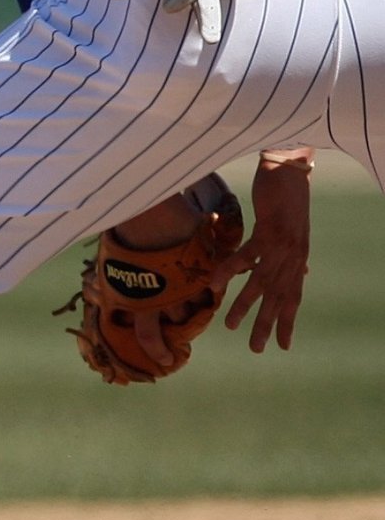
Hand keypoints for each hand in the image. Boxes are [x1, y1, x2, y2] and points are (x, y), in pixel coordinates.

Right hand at [224, 154, 312, 353]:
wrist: (291, 169)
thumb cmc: (289, 195)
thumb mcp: (294, 229)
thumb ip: (294, 252)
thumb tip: (303, 270)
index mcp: (298, 258)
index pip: (294, 297)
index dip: (288, 322)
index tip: (283, 346)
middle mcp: (294, 256)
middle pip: (279, 298)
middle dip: (267, 325)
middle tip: (256, 350)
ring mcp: (284, 245)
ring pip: (262, 283)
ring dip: (245, 306)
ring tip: (230, 326)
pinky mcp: (270, 231)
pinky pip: (246, 257)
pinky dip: (229, 271)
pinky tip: (215, 286)